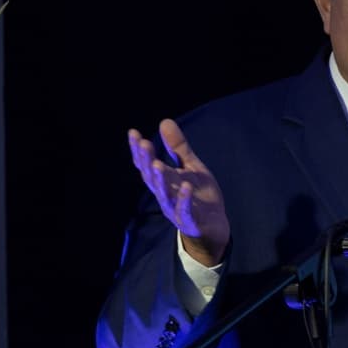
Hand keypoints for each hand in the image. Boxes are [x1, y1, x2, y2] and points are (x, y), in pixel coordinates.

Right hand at [129, 119, 229, 265]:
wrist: (214, 227)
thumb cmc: (199, 196)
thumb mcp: (191, 167)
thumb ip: (178, 148)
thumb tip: (164, 121)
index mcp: (164, 181)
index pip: (146, 165)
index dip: (138, 151)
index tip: (133, 133)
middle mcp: (165, 195)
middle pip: (151, 178)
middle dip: (147, 162)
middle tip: (144, 144)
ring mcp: (175, 209)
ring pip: (163, 195)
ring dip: (160, 180)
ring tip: (158, 164)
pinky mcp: (190, 221)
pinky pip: (185, 211)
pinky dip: (184, 199)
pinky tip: (185, 186)